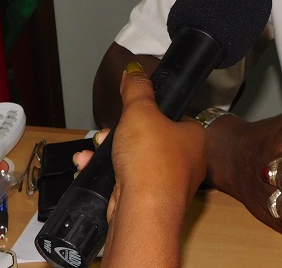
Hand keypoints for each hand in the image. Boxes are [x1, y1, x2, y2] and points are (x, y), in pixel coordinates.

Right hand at [76, 62, 206, 267]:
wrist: (143, 211)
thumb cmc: (150, 159)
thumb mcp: (140, 112)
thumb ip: (136, 90)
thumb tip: (134, 70)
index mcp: (194, 139)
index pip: (172, 118)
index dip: (146, 114)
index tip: (126, 114)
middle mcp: (186, 163)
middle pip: (148, 140)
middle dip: (119, 136)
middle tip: (106, 134)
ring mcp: (167, 186)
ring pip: (133, 161)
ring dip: (107, 154)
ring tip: (91, 151)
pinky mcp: (147, 203)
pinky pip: (125, 181)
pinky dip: (106, 174)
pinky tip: (88, 166)